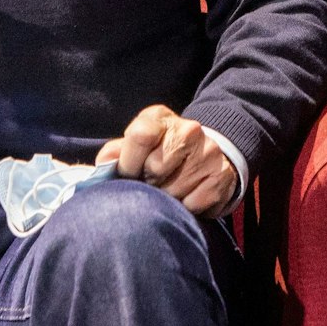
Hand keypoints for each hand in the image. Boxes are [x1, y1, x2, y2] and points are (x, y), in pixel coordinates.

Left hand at [97, 104, 238, 216]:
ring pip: (174, 190)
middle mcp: (188, 129)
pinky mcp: (222, 174)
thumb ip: (116, 154)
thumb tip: (104, 166)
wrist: (206, 156)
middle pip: (156, 168)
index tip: (129, 174)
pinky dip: (186, 207)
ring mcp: (208, 151)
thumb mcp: (136, 147)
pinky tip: (188, 196)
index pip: (140, 136)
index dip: (129, 162)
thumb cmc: (160, 153)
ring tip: (170, 190)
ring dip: (168, 198)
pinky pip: (193, 203)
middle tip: (154, 182)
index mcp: (160, 118)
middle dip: (149, 183)